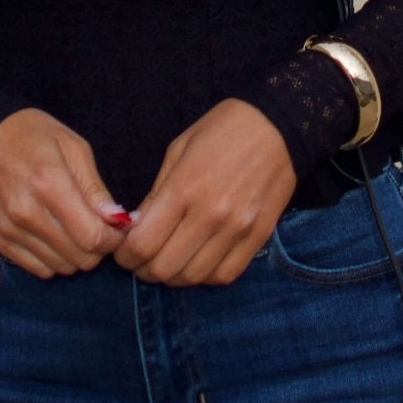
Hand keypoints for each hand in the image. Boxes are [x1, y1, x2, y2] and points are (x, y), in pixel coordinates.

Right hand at [0, 108, 130, 278]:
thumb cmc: (33, 136)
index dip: (113, 239)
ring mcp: (9, 229)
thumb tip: (118, 221)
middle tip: (97, 227)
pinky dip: (53, 259)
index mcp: (49, 184)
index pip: (92, 237)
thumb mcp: (73, 147)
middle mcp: (26, 212)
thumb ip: (94, 188)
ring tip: (75, 229)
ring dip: (76, 255)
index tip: (117, 228)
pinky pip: (38, 269)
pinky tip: (54, 236)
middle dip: (98, 248)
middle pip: (79, 258)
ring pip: (60, 268)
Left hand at [112, 99, 297, 286]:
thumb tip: (136, 229)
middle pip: (165, 268)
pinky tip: (197, 262)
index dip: (125, 256)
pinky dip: (205, 276)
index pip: (143, 244)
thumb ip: (156, 194)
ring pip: (194, 277)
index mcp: (184, 188)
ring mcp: (237, 229)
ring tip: (168, 263)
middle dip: (144, 270)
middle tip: (141, 261)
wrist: (278, 125)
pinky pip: (226, 275)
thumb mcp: (178, 150)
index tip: (123, 252)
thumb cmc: (222, 130)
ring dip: (173, 277)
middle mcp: (210, 215)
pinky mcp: (259, 236)